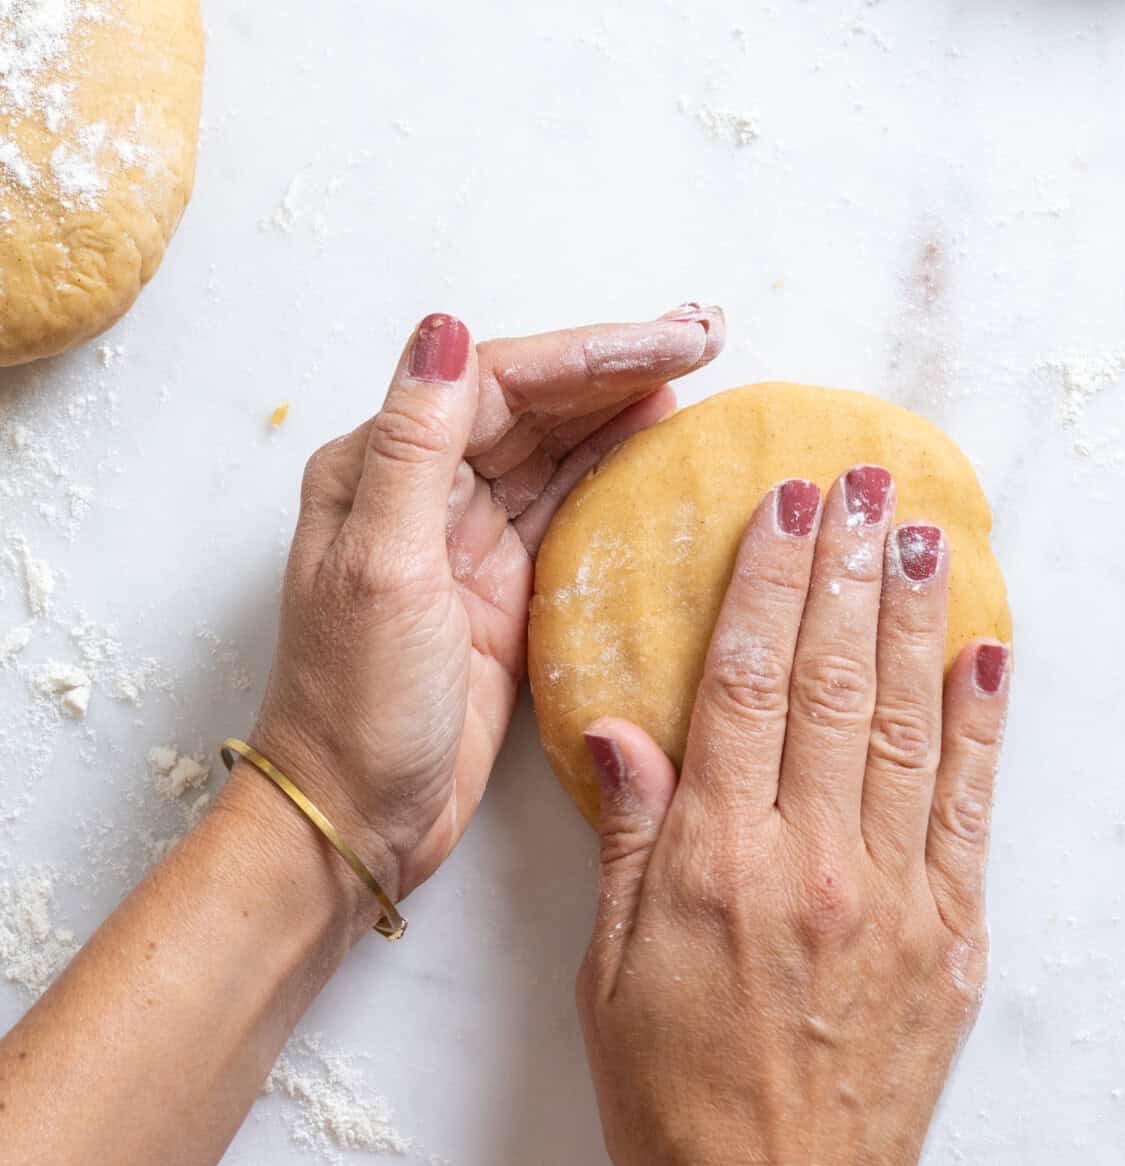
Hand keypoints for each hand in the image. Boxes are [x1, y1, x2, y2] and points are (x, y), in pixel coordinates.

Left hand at [249, 304, 723, 910]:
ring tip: (699, 379)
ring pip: (554, 453)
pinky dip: (613, 480)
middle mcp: (421, 492)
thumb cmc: (356, 704)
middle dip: (617, 368)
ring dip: (622, 412)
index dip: (589, 355)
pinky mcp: (502, 596)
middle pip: (532, 406)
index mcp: (378, 469)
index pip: (497, 383)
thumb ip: (414, 448)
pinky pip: (567, 517)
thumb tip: (446, 328)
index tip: (673, 341)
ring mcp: (466, 545)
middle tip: (709, 338)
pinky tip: (660, 454)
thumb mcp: (381, 568)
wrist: (355, 817)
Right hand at [577, 468, 1009, 1165]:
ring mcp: (895, 900)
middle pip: (837, 682)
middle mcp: (813, 865)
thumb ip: (629, 845)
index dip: (768, 586)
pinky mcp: (952, 941)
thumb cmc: (677, 1110)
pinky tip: (983, 656)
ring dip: (917, 619)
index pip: (748, 686)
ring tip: (924, 533)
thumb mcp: (610, 980)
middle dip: (850, 568)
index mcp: (715, 867)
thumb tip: (625, 731)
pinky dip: (980, 727)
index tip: (782, 507)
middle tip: (864, 481)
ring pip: (910, 726)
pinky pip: (971, 810)